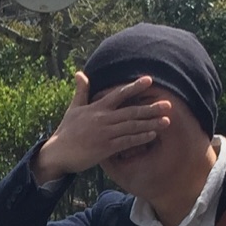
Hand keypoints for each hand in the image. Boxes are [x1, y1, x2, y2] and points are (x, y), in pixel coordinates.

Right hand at [33, 71, 173, 181]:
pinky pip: (126, 142)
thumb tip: (79, 73)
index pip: (118, 94)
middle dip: (150, 107)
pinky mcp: (105, 148)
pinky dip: (139, 138)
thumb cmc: (66, 131)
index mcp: (96, 108)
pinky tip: (152, 135)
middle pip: (131, 111)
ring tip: (166, 121)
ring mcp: (105, 133)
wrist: (57, 153)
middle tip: (168, 104)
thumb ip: (81, 91)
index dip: (134, 86)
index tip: (149, 80)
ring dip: (150, 123)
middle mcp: (102, 118)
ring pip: (131, 126)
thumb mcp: (73, 108)